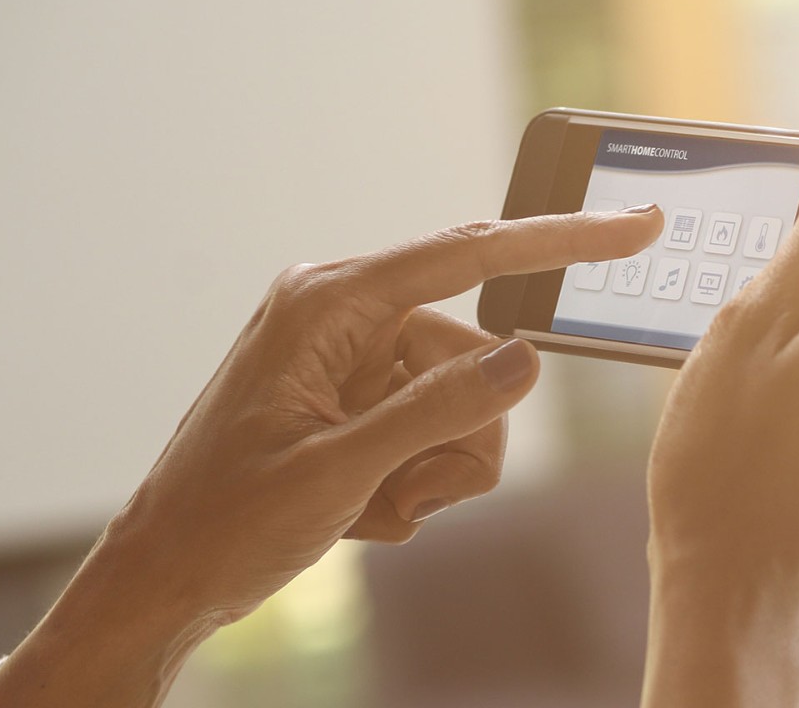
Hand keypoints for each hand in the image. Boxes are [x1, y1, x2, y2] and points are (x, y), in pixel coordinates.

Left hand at [0, 205, 664, 707]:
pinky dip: (410, 478)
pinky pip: (427, 425)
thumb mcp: (342, 470)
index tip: (633, 225)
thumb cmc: (228, 519)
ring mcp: (346, 358)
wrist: (166, 573)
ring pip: (457, 400)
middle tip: (407, 496)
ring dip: (431, 471)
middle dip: (460, 438)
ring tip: (372, 507)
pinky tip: (357, 509)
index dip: (559, 242)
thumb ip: (439, 410)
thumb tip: (526, 359)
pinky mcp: (351, 396)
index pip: (467, 256)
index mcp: (328, 303)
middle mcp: (341, 315)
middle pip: (472, 355)